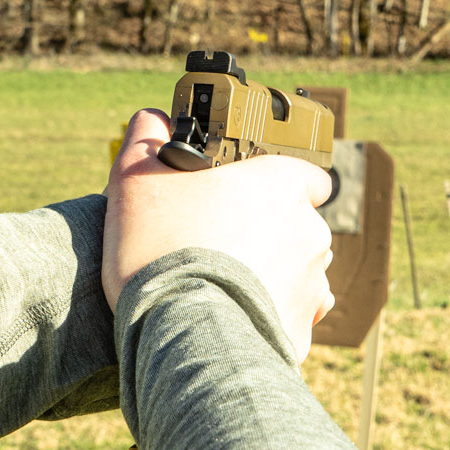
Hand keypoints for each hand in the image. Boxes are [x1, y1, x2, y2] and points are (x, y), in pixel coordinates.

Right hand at [102, 109, 334, 361]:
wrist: (180, 331)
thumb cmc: (160, 247)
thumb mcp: (136, 178)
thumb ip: (146, 138)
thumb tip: (152, 118)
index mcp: (283, 185)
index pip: (308, 175)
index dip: (280, 184)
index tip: (250, 196)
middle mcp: (310, 231)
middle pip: (297, 225)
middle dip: (268, 234)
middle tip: (221, 243)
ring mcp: (312, 282)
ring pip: (297, 272)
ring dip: (270, 275)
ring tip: (223, 286)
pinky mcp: (303, 328)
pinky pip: (291, 316)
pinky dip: (269, 316)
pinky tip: (234, 317)